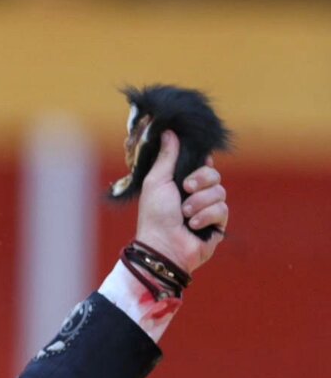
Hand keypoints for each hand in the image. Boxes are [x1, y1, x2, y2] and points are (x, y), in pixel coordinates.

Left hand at [134, 130, 228, 274]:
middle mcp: (197, 194)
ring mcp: (208, 209)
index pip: (202, 164)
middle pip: (214, 174)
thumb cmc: (155, 215)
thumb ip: (166, 157)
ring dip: (199, 203)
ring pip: (220, 192)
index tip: (196, 163)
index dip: (201, 163)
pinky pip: (222, 210)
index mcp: (182, 182)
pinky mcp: (218, 224)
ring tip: (184, 215)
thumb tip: (169, 131)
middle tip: (186, 189)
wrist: (163, 245)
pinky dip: (206, 217)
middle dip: (200, 181)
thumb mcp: (157, 181)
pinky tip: (193, 226)